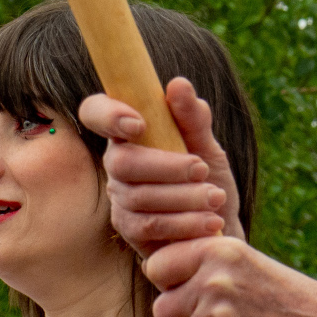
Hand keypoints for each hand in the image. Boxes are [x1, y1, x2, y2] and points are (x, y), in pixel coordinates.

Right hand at [78, 77, 240, 253]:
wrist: (221, 233)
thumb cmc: (210, 183)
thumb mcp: (209, 147)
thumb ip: (193, 119)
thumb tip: (178, 84)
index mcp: (130, 133)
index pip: (96, 112)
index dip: (107, 114)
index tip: (139, 124)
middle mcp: (117, 163)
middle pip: (121, 162)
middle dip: (167, 167)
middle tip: (203, 169)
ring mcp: (120, 198)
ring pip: (138, 196)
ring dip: (184, 197)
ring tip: (215, 198)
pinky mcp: (128, 230)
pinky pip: (148, 225)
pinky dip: (184, 223)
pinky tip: (210, 222)